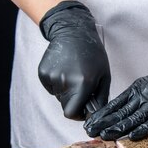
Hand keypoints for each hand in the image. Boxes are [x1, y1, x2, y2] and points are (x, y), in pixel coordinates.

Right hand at [38, 0, 110, 119]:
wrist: (73, 32)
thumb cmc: (93, 54)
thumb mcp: (104, 76)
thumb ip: (100, 98)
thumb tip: (95, 116)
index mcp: (82, 84)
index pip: (71, 113)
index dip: (78, 115)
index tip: (83, 109)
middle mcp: (65, 82)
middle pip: (65, 105)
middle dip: (74, 101)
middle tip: (80, 87)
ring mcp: (52, 77)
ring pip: (58, 96)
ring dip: (66, 90)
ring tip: (73, 73)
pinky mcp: (43, 72)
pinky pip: (51, 87)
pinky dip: (57, 82)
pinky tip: (64, 68)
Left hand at [84, 23, 147, 139]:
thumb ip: (141, 96)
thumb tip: (128, 109)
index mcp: (139, 88)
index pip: (116, 103)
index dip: (102, 114)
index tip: (89, 122)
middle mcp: (144, 94)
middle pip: (120, 111)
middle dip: (104, 122)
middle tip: (89, 131)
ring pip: (133, 116)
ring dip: (118, 127)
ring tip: (103, 135)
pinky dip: (143, 128)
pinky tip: (132, 136)